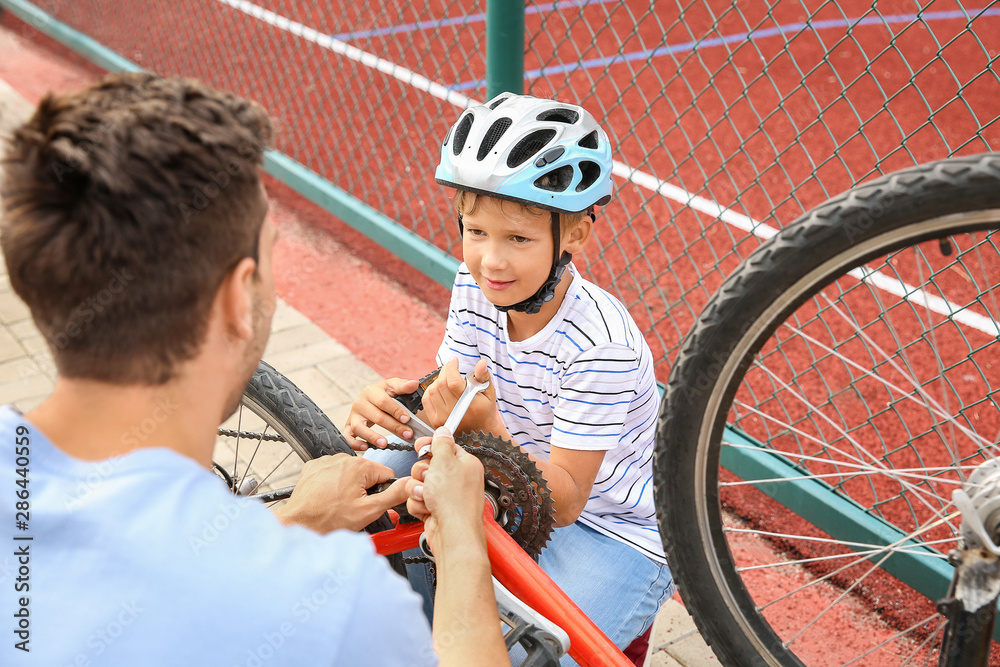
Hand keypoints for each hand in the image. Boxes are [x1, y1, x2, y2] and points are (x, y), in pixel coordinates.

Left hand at [274, 454, 407, 532]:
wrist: (299, 524)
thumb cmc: (329, 519)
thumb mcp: (369, 511)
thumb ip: (393, 495)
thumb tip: (410, 484)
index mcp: (359, 466)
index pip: (386, 474)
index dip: (383, 491)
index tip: (372, 503)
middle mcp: (342, 458)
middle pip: (367, 473)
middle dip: (365, 490)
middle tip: (354, 507)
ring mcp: (326, 461)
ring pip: (349, 473)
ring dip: (349, 487)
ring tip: (339, 504)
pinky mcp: (314, 467)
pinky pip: (332, 473)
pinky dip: (332, 484)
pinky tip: (328, 497)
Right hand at [344, 377, 419, 449]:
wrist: (369, 397)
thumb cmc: (383, 393)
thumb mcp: (392, 386)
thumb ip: (403, 386)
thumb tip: (414, 384)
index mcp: (371, 391)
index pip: (383, 402)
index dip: (396, 411)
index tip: (407, 419)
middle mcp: (360, 403)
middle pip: (376, 417)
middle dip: (393, 427)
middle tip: (407, 434)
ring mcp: (353, 416)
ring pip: (359, 427)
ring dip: (372, 437)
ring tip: (384, 444)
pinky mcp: (349, 426)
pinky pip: (348, 436)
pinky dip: (354, 443)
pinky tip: (365, 447)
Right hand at [405, 427, 485, 555]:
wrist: (453, 534)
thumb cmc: (455, 502)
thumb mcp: (445, 462)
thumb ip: (441, 443)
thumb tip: (443, 430)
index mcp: (465, 464)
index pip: (444, 446)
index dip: (430, 446)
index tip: (421, 447)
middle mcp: (457, 479)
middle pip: (427, 465)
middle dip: (422, 472)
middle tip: (428, 478)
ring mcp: (445, 495)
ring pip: (419, 483)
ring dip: (418, 490)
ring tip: (427, 496)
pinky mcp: (435, 509)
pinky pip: (417, 499)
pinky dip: (418, 504)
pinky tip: (427, 508)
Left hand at [421, 359, 498, 433]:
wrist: (480, 433)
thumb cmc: (485, 411)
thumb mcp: (489, 393)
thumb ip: (484, 377)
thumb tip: (481, 363)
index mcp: (469, 404)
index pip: (452, 381)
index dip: (450, 367)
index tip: (454, 360)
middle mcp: (454, 412)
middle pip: (441, 384)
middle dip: (445, 371)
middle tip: (451, 368)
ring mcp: (443, 418)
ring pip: (432, 390)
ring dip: (438, 380)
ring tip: (447, 378)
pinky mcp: (436, 421)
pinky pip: (427, 400)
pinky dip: (431, 390)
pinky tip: (439, 388)